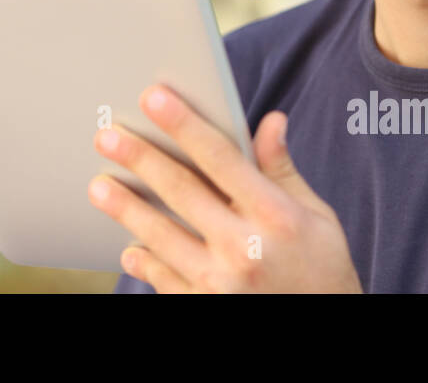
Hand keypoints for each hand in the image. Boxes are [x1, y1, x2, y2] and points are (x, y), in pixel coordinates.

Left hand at [88, 84, 362, 292]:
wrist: (328, 330)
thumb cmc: (323, 270)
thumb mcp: (317, 217)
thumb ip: (283, 171)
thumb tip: (271, 121)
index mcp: (276, 215)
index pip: (220, 157)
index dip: (184, 124)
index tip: (153, 97)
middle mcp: (246, 248)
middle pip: (182, 190)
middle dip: (140, 158)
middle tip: (106, 136)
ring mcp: (222, 283)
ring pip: (161, 236)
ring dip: (126, 209)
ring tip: (99, 186)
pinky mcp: (205, 308)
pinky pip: (164, 280)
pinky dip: (144, 263)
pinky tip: (128, 248)